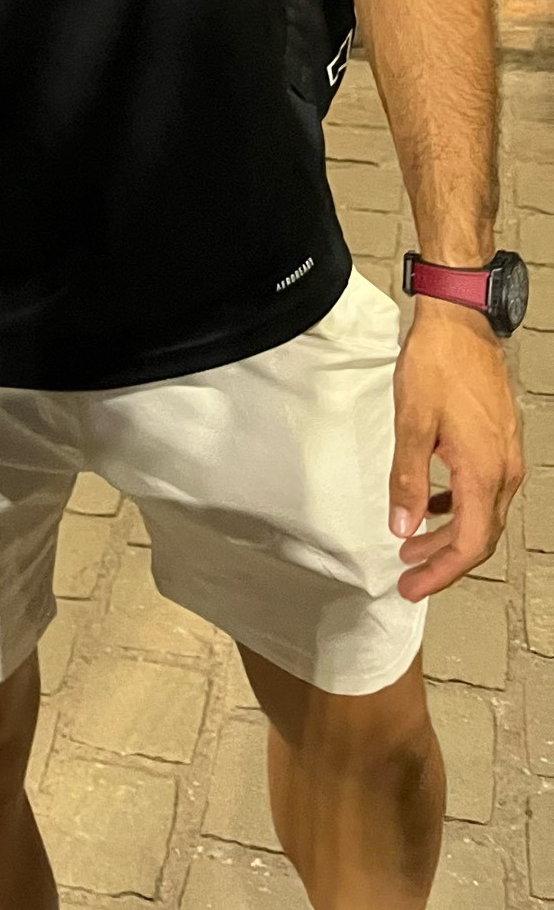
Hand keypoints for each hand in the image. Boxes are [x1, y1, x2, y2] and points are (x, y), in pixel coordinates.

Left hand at [391, 296, 523, 599]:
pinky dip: (457, 507)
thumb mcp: (412, 423)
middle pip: (479, 536)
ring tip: (412, 546)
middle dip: (443, 561)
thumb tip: (402, 527)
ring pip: (481, 514)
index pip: (469, 543)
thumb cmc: (436, 365)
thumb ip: (408, 479)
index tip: (411, 587)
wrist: (462, 322)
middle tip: (408, 577)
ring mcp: (506, 456)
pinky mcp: (500, 443)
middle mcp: (504, 471)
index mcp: (484, 472)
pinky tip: (431, 505)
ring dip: (448, 535)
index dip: (440, 572)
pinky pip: (483, 490)